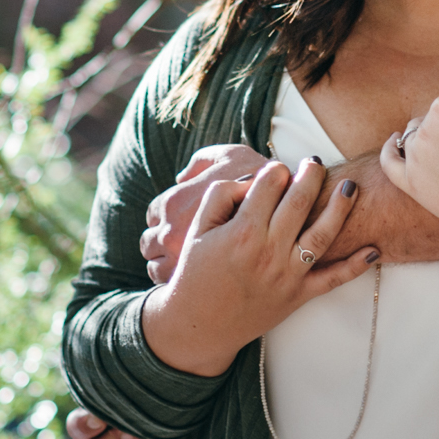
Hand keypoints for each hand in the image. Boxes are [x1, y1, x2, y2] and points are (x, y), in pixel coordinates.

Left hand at [142, 143, 268, 281]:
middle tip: (176, 244)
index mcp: (174, 201)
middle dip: (162, 243)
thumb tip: (182, 177)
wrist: (289, 218)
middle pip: (148, 243)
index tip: (179, 221)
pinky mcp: (195, 282)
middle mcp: (170, 232)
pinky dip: (179, 281)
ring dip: (166, 264)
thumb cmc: (259, 179)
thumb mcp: (230, 155)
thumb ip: (203, 161)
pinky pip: (170, 284)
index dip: (167, 217)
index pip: (154, 213)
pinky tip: (196, 278)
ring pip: (155, 267)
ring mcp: (181, 261)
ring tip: (185, 266)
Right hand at [146, 157, 378, 374]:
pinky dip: (356, 267)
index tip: (277, 170)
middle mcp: (268, 251)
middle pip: (299, 202)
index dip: (275, 170)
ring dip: (340, 207)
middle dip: (311, 176)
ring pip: (323, 234)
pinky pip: (332, 280)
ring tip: (350, 186)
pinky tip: (374, 249)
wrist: (199, 326)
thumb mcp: (196, 230)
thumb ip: (221, 197)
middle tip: (316, 163)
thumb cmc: (196, 273)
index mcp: (242, 232)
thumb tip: (253, 181)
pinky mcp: (298, 296)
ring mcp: (287, 274)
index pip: (269, 185)